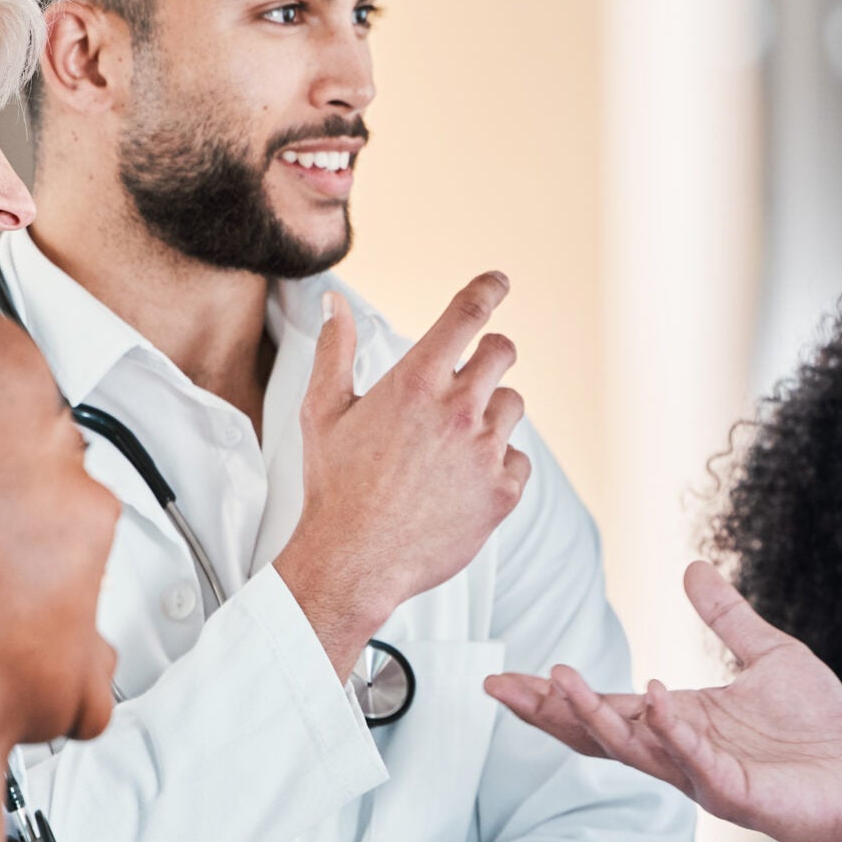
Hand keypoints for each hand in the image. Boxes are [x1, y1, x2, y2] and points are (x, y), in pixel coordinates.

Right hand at [274, 276, 531, 675]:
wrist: (354, 560)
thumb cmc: (333, 486)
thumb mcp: (323, 411)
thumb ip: (335, 350)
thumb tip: (336, 302)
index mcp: (415, 382)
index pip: (467, 314)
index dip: (488, 290)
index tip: (499, 281)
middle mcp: (458, 410)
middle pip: (502, 352)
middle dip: (492, 353)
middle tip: (476, 370)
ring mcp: (485, 452)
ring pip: (512, 405)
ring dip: (492, 412)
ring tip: (455, 441)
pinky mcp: (502, 492)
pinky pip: (518, 459)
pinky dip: (498, 464)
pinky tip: (464, 481)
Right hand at [484, 562, 841, 841]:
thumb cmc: (815, 732)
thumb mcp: (769, 656)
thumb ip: (726, 618)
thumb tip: (691, 567)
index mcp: (677, 720)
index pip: (603, 707)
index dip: (552, 696)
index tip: (500, 680)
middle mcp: (679, 752)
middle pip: (599, 734)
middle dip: (550, 711)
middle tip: (500, 687)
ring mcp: (705, 776)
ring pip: (636, 751)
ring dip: (597, 718)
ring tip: (562, 682)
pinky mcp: (740, 795)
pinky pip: (698, 764)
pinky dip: (674, 732)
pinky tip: (655, 699)